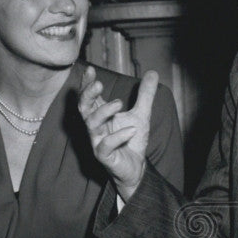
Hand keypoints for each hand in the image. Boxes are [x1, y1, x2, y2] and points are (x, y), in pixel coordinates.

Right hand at [79, 66, 157, 201]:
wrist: (136, 167)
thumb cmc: (132, 140)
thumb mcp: (142, 114)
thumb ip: (146, 94)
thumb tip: (152, 72)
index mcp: (101, 115)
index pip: (90, 97)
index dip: (87, 84)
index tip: (90, 70)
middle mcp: (96, 127)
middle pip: (84, 108)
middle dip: (88, 95)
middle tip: (98, 83)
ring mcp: (98, 141)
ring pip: (91, 125)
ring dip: (104, 112)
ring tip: (119, 103)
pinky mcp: (104, 156)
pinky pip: (105, 145)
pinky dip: (118, 136)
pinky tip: (131, 130)